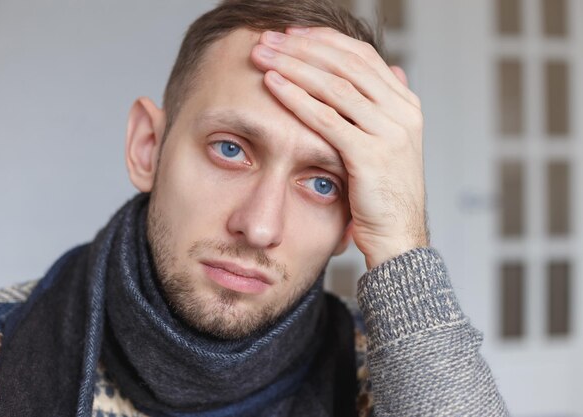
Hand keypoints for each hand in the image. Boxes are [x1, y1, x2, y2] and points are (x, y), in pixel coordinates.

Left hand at [250, 27, 428, 267]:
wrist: (398, 237)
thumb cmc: (383, 195)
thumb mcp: (387, 145)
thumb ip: (382, 110)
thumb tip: (390, 72)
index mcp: (405, 105)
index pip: (362, 57)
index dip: (324, 41)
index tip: (291, 35)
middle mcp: (402, 112)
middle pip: (346, 64)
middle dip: (302, 47)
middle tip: (268, 38)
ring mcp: (390, 132)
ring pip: (335, 85)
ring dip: (294, 66)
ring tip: (262, 55)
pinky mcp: (371, 155)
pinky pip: (327, 119)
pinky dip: (297, 98)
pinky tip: (272, 85)